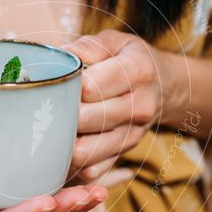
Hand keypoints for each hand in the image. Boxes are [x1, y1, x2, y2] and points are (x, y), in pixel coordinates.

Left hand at [63, 29, 174, 181]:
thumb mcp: (116, 42)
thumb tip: (61, 57)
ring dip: (64, 142)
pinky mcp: (125, 152)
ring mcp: (134, 133)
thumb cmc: (130, 60)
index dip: (67, 87)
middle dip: (61, 114)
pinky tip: (66, 147)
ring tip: (53, 127)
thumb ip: (88, 47)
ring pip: (86, 150)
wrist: (163, 86)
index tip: (57, 83)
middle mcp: (140, 105)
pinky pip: (93, 169)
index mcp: (137, 71)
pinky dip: (74, 163)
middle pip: (86, 119)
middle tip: (48, 107)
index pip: (90, 87)